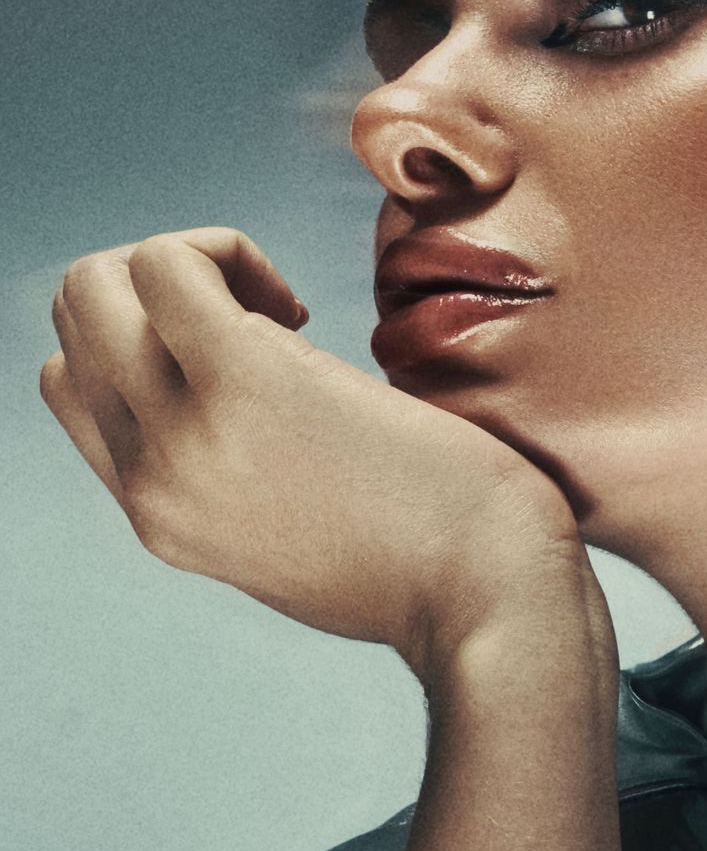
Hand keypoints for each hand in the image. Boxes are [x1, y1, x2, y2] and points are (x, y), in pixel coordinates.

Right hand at [40, 227, 588, 675]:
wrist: (489, 601)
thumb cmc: (428, 564)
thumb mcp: (293, 541)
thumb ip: (234, 482)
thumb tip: (241, 410)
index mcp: (158, 515)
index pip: (73, 385)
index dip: (145, 339)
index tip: (238, 363)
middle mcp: (152, 481)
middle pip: (76, 320)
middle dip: (156, 285)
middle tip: (261, 321)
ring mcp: (186, 435)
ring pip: (97, 283)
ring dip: (188, 262)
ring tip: (278, 314)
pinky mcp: (244, 381)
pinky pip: (171, 261)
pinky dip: (226, 249)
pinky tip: (298, 308)